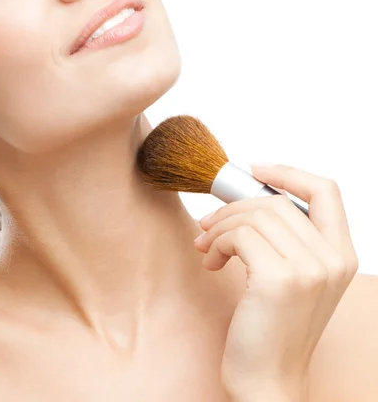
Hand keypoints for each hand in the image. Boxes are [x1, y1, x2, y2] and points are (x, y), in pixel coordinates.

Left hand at [194, 163, 358, 399]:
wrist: (267, 380)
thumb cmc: (271, 327)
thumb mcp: (288, 276)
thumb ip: (280, 238)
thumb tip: (240, 199)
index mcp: (342, 255)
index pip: (326, 191)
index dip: (289, 172)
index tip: (256, 168)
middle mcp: (333, 260)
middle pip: (275, 201)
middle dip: (233, 207)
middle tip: (208, 225)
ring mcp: (310, 270)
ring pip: (254, 215)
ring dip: (220, 226)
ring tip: (206, 247)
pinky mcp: (280, 280)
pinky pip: (239, 235)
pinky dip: (216, 242)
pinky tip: (211, 262)